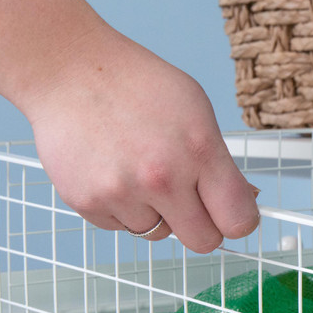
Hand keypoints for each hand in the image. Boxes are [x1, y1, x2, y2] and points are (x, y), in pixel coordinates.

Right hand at [21, 29, 259, 252]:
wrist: (67, 70)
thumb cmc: (136, 85)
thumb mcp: (196, 109)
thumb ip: (219, 161)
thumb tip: (245, 201)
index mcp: (199, 150)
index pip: (238, 221)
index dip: (239, 221)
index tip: (232, 214)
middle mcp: (162, 177)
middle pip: (203, 242)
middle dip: (202, 225)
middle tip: (189, 200)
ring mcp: (122, 193)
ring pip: (159, 234)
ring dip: (156, 212)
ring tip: (139, 169)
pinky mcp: (88, 203)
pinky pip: (122, 227)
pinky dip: (123, 208)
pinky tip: (114, 170)